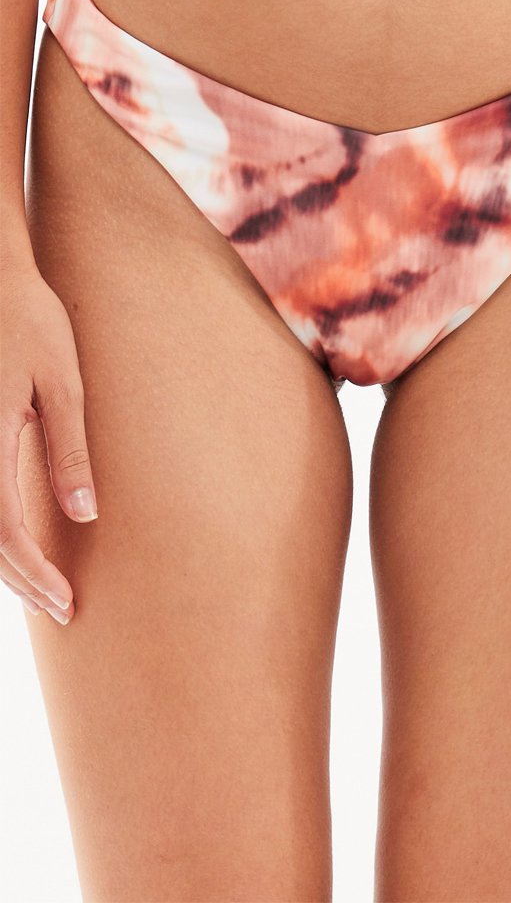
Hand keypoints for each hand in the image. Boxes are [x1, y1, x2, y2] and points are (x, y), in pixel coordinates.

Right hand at [1, 263, 97, 623]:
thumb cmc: (30, 317)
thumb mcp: (62, 381)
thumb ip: (69, 449)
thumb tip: (85, 514)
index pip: (5, 534)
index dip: (36, 576)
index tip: (68, 604)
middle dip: (21, 580)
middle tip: (62, 609)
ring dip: (3, 560)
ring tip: (43, 586)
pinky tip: (18, 541)